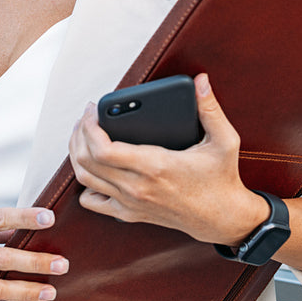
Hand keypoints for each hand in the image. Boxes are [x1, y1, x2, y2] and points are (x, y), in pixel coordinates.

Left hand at [69, 73, 268, 245]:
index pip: (103, 149)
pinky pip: (93, 201)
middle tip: (86, 117)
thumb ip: (210, 109)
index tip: (92, 109)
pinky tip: (94, 167)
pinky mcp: (129, 214)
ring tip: (84, 136)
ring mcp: (130, 203)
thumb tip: (201, 80)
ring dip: (77, 154)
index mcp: (155, 166)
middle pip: (87, 161)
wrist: (223, 219)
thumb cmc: (222, 179)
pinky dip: (86, 184)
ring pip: (85, 179)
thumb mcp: (224, 141)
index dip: (89, 127)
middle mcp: (137, 187)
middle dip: (79, 134)